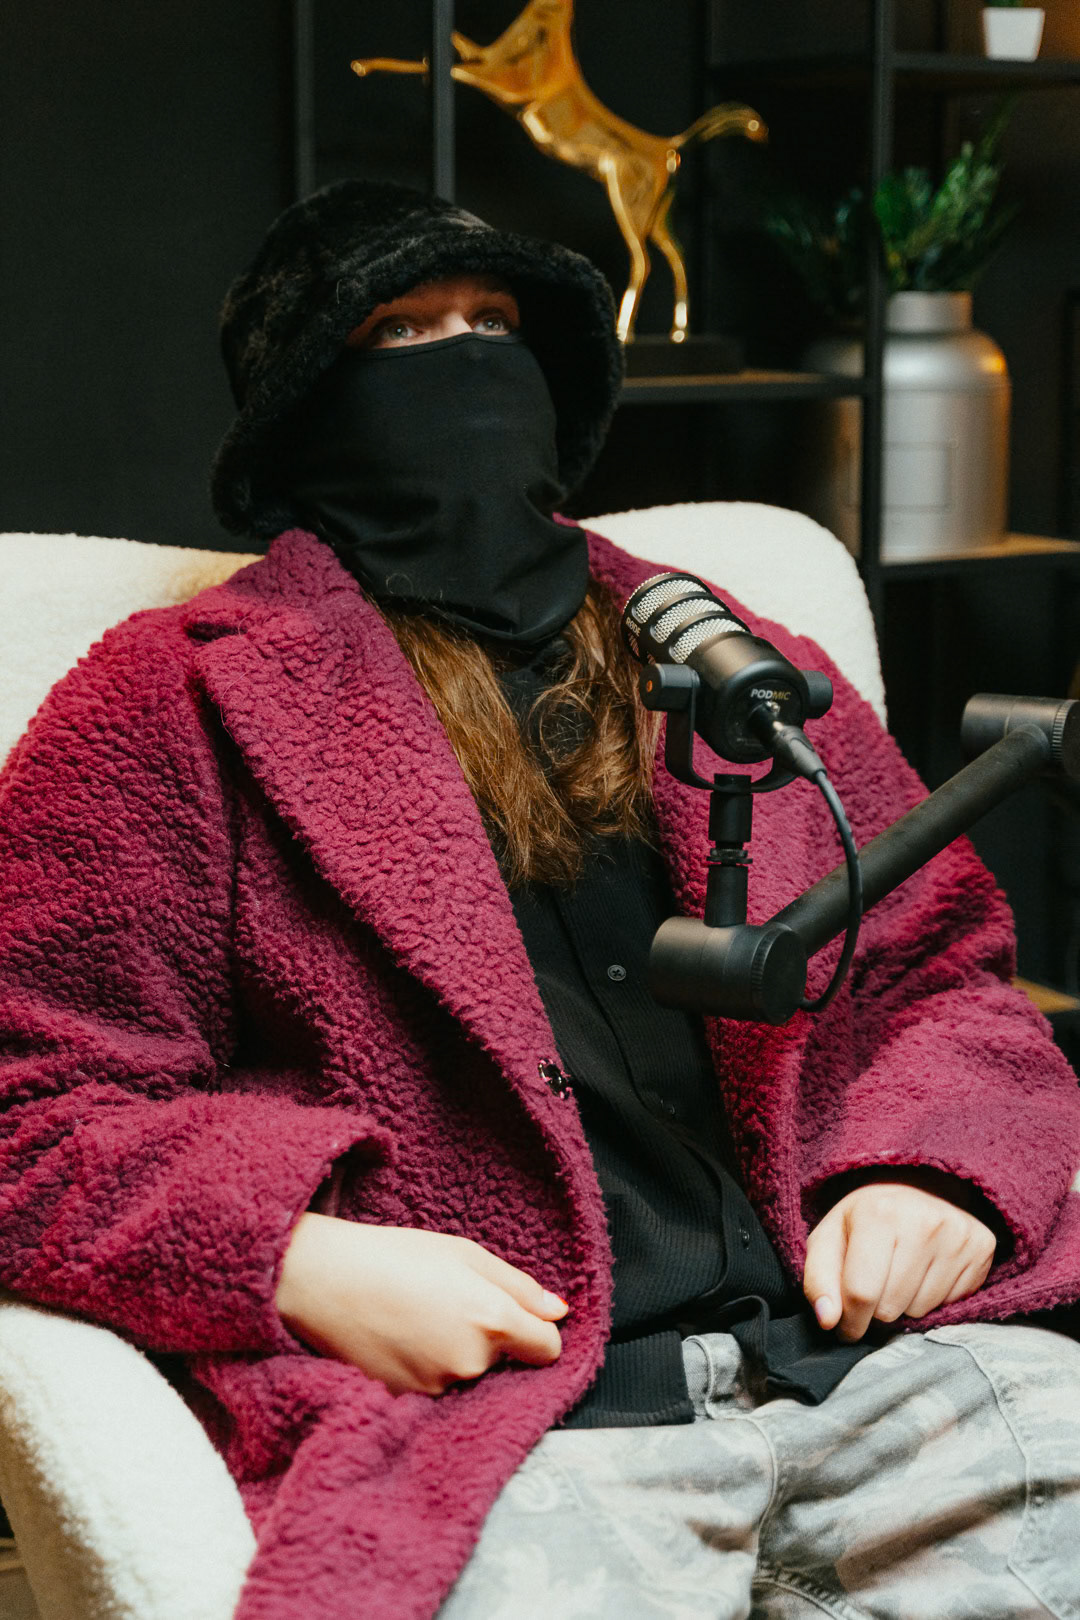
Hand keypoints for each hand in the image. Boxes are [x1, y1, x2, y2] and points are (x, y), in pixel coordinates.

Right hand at [275, 1213, 567, 1394]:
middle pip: (506, 1362)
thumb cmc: (394, 1257)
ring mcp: (438, 1387)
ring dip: (457, 1355)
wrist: (323, 1282)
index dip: (538, 1332)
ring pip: (470, 1376)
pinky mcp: (408, 1402)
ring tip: (419, 1319)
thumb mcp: (465, 1254)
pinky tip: (402, 1340)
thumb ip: (519, 1286)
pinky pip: (437, 1388)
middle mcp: (471, 1363)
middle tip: (449, 1305)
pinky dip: (428, 1369)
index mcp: (492, 1321)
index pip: (548, 1349)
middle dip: (491, 1340)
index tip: (520, 1319)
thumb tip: (559, 1312)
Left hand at [803, 1171, 996, 1342]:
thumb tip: (828, 1320)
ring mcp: (957, 1233)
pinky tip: (926, 1271)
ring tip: (901, 1274)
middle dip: (877, 1309)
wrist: (913, 1187)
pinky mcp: (982, 1246)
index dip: (849, 1320)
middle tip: (876, 1284)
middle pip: (891, 1307)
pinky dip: (934, 1299)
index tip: (845, 1325)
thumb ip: (818, 1280)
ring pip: (922, 1310)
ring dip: (905, 1304)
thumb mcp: (829, 1240)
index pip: (861, 1293)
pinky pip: (952, 1304)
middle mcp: (923, 1219)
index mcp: (878, 1212)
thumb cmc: (863, 1220)